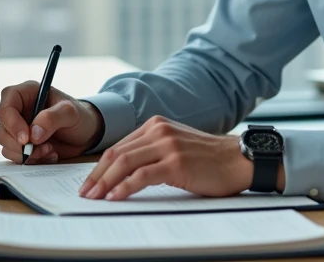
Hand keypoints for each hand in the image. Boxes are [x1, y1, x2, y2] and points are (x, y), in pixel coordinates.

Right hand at [0, 81, 103, 163]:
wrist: (86, 134)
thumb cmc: (79, 116)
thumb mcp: (70, 112)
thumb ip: (52, 118)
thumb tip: (33, 134)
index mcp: (26, 93)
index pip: (6, 106)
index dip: (12, 123)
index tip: (26, 138)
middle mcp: (19, 110)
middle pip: (3, 130)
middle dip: (21, 144)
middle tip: (43, 148)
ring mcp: (18, 128)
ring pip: (6, 145)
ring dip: (27, 154)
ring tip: (50, 150)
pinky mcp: (21, 145)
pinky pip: (16, 157)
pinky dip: (32, 160)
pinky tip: (49, 155)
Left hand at [77, 116, 255, 200]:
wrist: (239, 159)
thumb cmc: (209, 159)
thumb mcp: (177, 146)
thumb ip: (152, 151)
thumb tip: (123, 172)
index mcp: (157, 125)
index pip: (119, 146)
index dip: (100, 166)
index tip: (90, 183)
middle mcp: (159, 130)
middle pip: (117, 153)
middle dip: (96, 175)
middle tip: (85, 193)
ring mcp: (167, 145)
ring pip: (124, 163)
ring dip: (105, 182)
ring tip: (94, 198)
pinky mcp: (176, 163)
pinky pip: (141, 176)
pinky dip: (124, 187)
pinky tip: (115, 197)